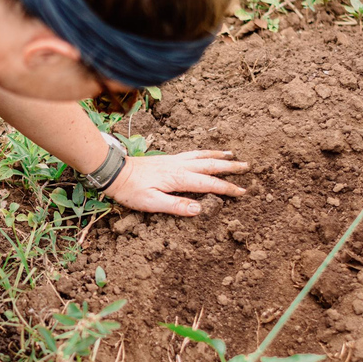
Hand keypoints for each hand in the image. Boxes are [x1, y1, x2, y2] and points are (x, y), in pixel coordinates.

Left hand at [103, 150, 248, 216]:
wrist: (115, 172)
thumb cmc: (131, 190)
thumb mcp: (152, 203)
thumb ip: (176, 206)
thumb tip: (200, 209)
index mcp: (178, 178)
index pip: (209, 184)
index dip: (227, 188)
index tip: (242, 192)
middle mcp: (179, 166)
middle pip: (210, 165)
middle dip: (230, 167)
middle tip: (247, 167)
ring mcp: (174, 160)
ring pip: (202, 156)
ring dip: (219, 155)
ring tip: (233, 154)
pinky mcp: (168, 159)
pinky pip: (192, 153)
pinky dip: (205, 152)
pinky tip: (207, 153)